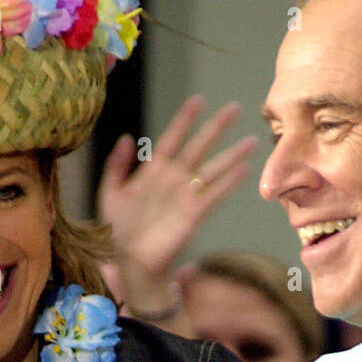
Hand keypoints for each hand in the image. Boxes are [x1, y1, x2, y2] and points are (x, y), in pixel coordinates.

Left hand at [98, 95, 258, 314]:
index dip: (185, 120)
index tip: (198, 101)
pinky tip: (243, 169)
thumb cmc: (116, 230)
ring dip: (233, 155)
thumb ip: (116, 165)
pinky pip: (215, 194)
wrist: (127, 261)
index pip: (172, 138)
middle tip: (235, 108)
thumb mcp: (110, 193)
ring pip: (213, 169)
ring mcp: (186, 196)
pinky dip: (229, 182)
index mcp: (153, 171)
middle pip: (199, 147)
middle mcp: (174, 179)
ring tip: (252, 140)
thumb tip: (128, 137)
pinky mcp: (194, 214)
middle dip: (216, 128)